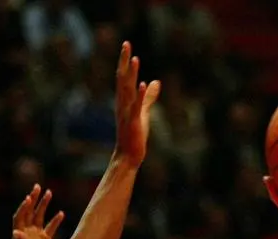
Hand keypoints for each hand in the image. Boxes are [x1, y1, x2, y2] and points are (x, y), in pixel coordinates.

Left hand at [12, 184, 64, 238]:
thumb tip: (16, 232)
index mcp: (19, 238)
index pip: (19, 218)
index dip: (23, 207)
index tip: (29, 197)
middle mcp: (26, 236)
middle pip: (28, 214)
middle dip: (33, 200)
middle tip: (38, 187)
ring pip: (39, 218)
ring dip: (43, 205)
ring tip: (49, 192)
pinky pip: (50, 228)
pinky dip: (55, 220)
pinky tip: (61, 213)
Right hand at [114, 41, 160, 166]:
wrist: (128, 156)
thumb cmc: (134, 135)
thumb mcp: (143, 112)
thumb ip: (149, 97)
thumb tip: (155, 82)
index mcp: (124, 101)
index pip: (123, 77)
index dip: (125, 62)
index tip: (127, 45)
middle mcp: (123, 104)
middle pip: (123, 79)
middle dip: (124, 62)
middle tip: (126, 44)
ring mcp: (127, 113)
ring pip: (128, 90)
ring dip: (131, 75)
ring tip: (135, 59)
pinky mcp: (134, 122)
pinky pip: (136, 107)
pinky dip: (139, 96)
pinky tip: (142, 85)